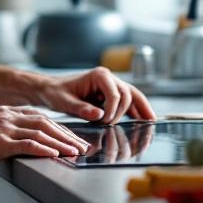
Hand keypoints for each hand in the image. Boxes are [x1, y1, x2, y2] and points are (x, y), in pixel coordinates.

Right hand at [0, 106, 90, 168]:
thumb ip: (8, 130)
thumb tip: (25, 140)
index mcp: (8, 112)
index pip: (42, 118)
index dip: (61, 128)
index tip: (73, 138)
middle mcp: (9, 116)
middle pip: (47, 124)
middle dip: (67, 135)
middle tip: (82, 146)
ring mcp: (5, 128)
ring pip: (41, 133)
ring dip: (61, 143)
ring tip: (75, 152)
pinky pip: (27, 144)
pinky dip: (44, 149)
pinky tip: (55, 154)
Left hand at [37, 67, 156, 123]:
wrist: (50, 90)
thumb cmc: (56, 93)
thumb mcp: (64, 102)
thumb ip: (80, 108)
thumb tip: (99, 115)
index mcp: (99, 75)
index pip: (116, 93)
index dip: (113, 110)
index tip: (104, 122)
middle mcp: (109, 78)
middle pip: (127, 95)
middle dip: (122, 112)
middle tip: (109, 126)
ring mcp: (112, 86)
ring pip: (133, 96)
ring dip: (141, 109)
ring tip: (152, 123)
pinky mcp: (112, 95)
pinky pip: (129, 102)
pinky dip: (137, 110)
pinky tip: (145, 120)